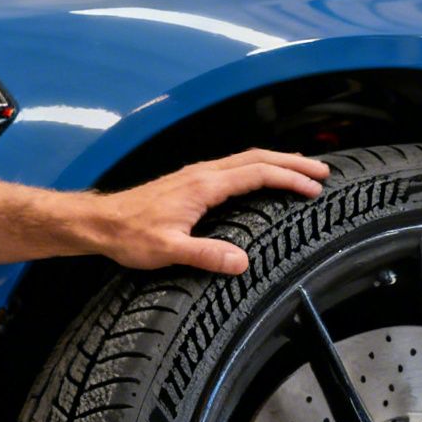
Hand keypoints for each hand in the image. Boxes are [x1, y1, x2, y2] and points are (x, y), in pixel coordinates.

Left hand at [94, 149, 328, 272]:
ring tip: (301, 171)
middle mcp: (202, 173)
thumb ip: (207, 256)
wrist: (99, 223)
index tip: (314, 188)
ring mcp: (196, 175)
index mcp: (203, 185)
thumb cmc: (129, 236)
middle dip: (292, 162)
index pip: (257, 173)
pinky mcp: (190, 181)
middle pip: (257, 158)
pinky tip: (261, 179)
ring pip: (246, 159)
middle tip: (322, 171)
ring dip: (277, 162)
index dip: (289, 178)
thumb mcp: (168, 251)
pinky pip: (233, 167)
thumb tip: (243, 263)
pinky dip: (257, 168)